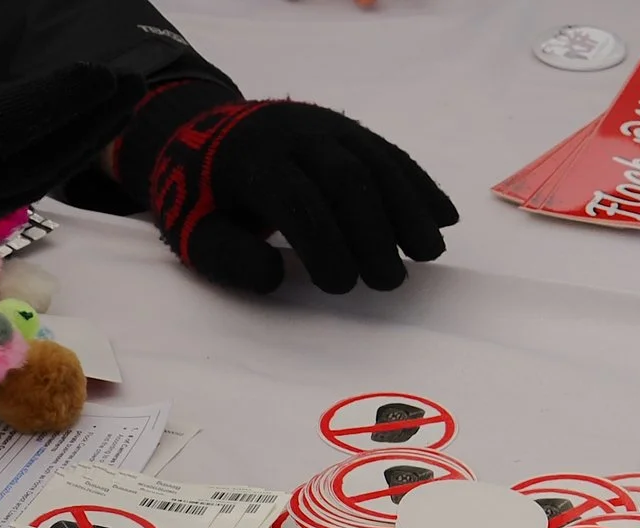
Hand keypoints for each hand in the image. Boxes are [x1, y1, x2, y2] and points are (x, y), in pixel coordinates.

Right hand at [0, 0, 141, 261]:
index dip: (66, 97)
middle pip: (36, 160)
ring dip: (70, 149)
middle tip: (132, 86)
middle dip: (87, 122)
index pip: (15, 122)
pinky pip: (1, 197)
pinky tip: (55, 147)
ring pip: (23, 185)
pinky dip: (37, 169)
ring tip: (105, 114)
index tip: (106, 70)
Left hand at [125, 89, 457, 293]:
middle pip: (346, 178)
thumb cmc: (200, 197)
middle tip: (389, 283)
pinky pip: (389, 154)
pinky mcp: (348, 131)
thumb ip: (228, 258)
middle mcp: (295, 133)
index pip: (298, 201)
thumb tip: (276, 278)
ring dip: (410, 208)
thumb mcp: (196, 232)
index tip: (340, 288)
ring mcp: (326, 127)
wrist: (201, 133)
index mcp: (252, 159)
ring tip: (429, 253)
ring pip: (376, 162)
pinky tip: (443, 218)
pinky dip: (418, 186)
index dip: (324, 245)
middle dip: (373, 232)